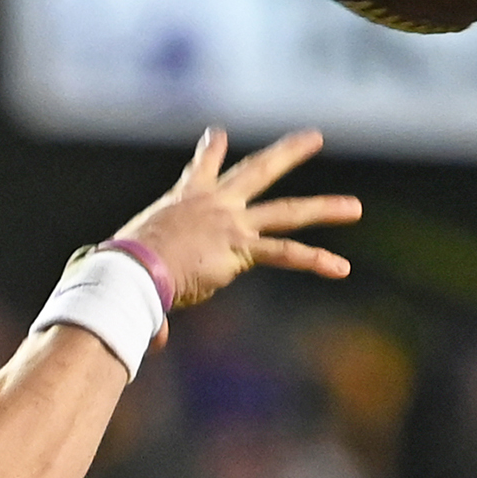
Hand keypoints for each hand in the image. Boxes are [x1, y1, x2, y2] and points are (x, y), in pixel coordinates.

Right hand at [111, 129, 356, 308]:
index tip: (219, 134)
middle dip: (288, 153)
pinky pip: (285, 255)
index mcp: (183, 200)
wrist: (132, 267)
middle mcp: (213, 204)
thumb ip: (156, 306)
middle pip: (258, 170)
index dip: (211, 149)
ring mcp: (232, 223)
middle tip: (313, 138)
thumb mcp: (132, 274)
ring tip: (355, 208)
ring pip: (287, 213)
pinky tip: (340, 268)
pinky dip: (314, 262)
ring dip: (324, 210)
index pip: (201, 167)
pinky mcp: (241, 248)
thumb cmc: (121, 270)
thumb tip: (158, 342)